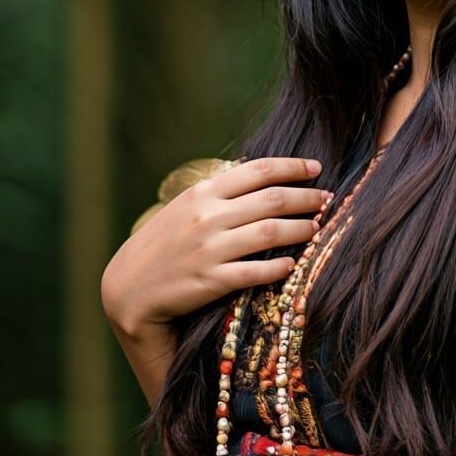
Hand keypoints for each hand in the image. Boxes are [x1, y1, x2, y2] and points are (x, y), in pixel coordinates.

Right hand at [101, 156, 329, 336]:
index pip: (259, 170)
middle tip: (326, 200)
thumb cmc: (164, 244)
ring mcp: (209, 249)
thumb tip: (264, 175)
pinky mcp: (210, 281)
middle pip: (273, 199)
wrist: (128, 288)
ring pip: (271, 232)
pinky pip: (255, 272)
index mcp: (204, 192)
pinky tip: (293, 264)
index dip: (294, 167)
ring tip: (317, 228)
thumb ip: (221, 192)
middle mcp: (208, 216)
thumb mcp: (186, 207)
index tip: (317, 168)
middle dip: (307, 198)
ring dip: (302, 229)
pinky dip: (280, 267)